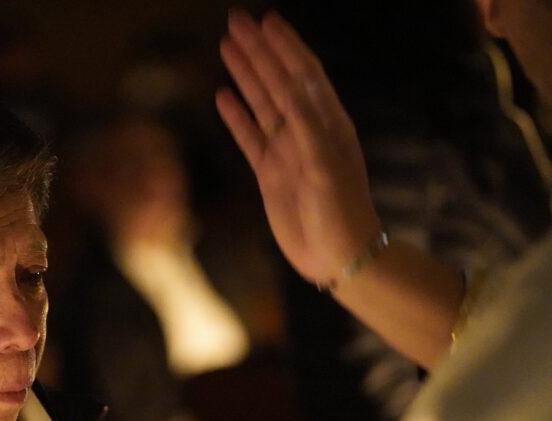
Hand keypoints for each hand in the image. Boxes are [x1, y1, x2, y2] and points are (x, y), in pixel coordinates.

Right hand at [216, 10, 379, 284]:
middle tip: (235, 21)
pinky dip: (236, 116)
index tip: (265, 20)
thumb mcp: (325, 168)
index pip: (303, 74)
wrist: (338, 256)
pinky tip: (222, 96)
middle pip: (278, 80)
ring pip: (262, 103)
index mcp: (327, 123)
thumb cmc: (341, 212)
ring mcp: (287, 151)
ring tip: (226, 47)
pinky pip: (250, 137)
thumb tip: (288, 89)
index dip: (285, 46)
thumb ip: (306, 129)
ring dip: (245, 75)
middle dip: (259, 50)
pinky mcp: (270, 174)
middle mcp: (307, 131)